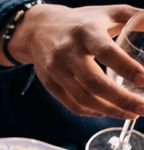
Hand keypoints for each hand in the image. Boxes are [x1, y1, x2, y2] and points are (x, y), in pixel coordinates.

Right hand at [0, 3, 143, 118]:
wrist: (39, 29)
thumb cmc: (82, 21)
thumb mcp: (110, 12)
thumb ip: (138, 18)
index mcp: (87, 32)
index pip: (107, 52)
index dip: (126, 68)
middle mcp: (68, 52)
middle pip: (94, 83)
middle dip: (122, 100)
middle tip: (143, 108)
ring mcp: (56, 70)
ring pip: (83, 98)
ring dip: (110, 110)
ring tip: (131, 114)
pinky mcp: (49, 84)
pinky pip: (72, 104)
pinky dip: (93, 112)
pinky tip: (109, 111)